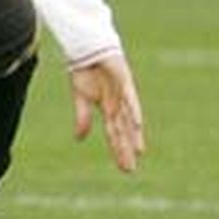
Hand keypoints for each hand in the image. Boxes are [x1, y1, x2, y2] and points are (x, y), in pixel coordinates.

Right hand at [70, 54, 144, 172]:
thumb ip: (82, 118)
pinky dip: (133, 112)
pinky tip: (137, 125)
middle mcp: (118, 105)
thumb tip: (79, 139)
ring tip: (138, 151)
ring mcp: (123, 94)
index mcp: (108, 109)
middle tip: (130, 169)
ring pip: (129, 119)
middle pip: (123, 132)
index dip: (119, 151)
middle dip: (126, 150)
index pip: (114, 135)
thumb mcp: (81, 98)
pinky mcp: (125, 82)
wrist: (88, 48)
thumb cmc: (86, 71)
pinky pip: (130, 99)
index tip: (124, 168)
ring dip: (133, 135)